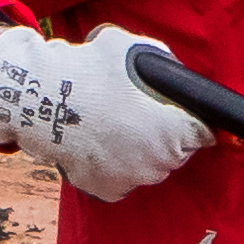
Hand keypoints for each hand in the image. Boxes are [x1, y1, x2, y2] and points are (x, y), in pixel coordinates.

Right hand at [0, 23, 210, 202]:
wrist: (40, 95)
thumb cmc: (91, 70)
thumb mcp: (136, 53)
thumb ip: (166, 68)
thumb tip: (178, 79)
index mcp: (176, 131)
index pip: (203, 133)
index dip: (190, 121)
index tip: (177, 115)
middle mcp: (160, 163)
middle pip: (177, 152)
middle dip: (163, 136)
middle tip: (137, 116)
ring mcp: (133, 180)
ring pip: (149, 168)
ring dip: (139, 152)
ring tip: (114, 127)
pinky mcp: (108, 190)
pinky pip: (121, 180)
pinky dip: (114, 167)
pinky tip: (99, 144)